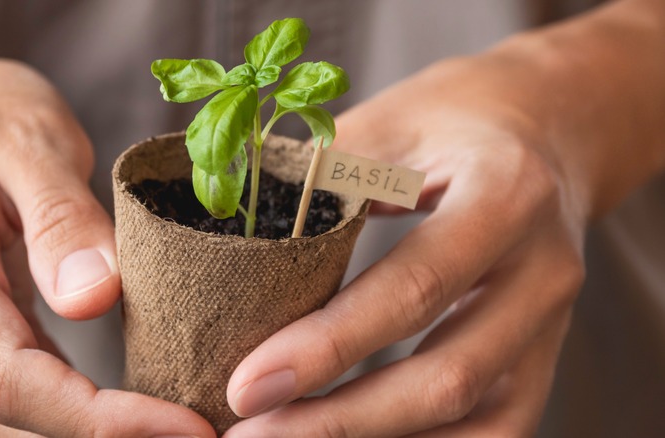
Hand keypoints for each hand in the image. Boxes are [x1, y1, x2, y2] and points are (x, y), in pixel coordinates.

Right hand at [0, 26, 213, 436]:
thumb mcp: (23, 135)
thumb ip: (58, 216)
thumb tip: (94, 300)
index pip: (14, 378)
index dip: (102, 420)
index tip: (186, 425)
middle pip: (15, 418)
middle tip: (207, 434)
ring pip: (14, 420)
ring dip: (98, 435)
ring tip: (181, 425)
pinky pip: (15, 397)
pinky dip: (76, 414)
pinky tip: (133, 408)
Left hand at [224, 55, 585, 436]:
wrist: (550, 125)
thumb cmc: (458, 118)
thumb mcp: (391, 121)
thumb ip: (324, 180)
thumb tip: (233, 247)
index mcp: (506, 194)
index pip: (412, 288)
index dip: (325, 347)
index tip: (245, 387)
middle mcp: (544, 269)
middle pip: (447, 378)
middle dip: (339, 422)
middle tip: (250, 436)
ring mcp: (552, 321)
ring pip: (476, 420)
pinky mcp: (544, 352)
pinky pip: (497, 428)